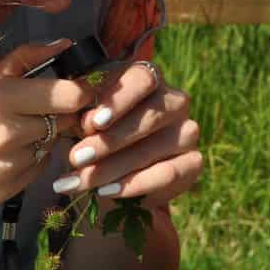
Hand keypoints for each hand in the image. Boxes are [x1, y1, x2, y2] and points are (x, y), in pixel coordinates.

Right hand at [0, 40, 99, 209]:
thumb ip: (26, 60)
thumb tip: (66, 44)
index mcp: (0, 98)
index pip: (69, 96)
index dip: (80, 92)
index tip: (78, 90)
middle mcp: (8, 133)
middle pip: (65, 121)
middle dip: (60, 114)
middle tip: (39, 110)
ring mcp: (9, 165)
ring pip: (52, 144)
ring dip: (43, 136)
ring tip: (14, 131)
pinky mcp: (10, 189)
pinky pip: (40, 167)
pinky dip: (31, 158)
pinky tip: (7, 152)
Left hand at [52, 59, 201, 208]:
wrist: (103, 173)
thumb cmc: (88, 134)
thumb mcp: (79, 119)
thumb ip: (83, 114)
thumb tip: (89, 123)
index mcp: (147, 78)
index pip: (143, 79)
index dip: (119, 100)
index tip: (93, 123)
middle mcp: (174, 101)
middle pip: (151, 115)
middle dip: (109, 140)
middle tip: (76, 158)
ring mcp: (187, 131)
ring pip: (155, 147)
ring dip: (114, 166)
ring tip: (81, 181)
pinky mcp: (193, 162)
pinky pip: (169, 174)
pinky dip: (135, 185)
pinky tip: (106, 191)